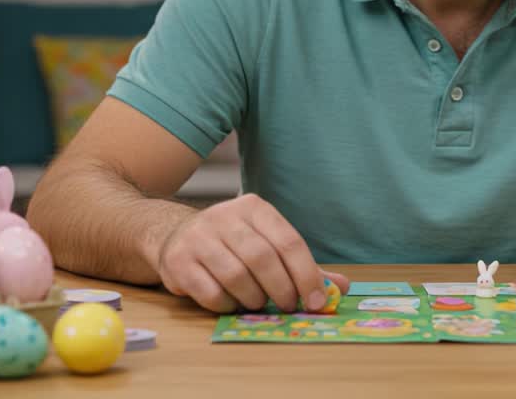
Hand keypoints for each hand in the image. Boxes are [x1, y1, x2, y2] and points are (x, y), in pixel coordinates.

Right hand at [154, 193, 348, 313]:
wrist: (175, 236)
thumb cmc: (232, 244)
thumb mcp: (267, 243)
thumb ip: (302, 266)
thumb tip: (341, 287)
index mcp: (254, 208)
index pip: (288, 242)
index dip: (306, 275)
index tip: (315, 301)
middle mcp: (224, 216)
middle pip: (263, 259)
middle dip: (282, 290)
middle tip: (288, 306)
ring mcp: (198, 237)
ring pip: (236, 276)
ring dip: (254, 299)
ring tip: (258, 302)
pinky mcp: (179, 261)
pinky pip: (210, 292)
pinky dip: (227, 305)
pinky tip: (231, 302)